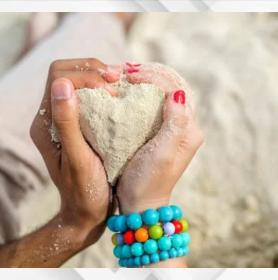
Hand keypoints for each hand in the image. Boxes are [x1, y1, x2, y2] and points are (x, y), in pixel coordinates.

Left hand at [30, 58, 121, 244]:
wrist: (85, 211)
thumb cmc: (84, 191)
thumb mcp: (77, 159)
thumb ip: (67, 123)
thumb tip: (62, 84)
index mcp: (45, 124)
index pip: (58, 77)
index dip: (85, 74)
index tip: (110, 89)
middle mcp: (49, 117)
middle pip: (64, 72)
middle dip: (92, 69)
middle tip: (117, 80)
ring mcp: (62, 119)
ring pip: (75, 79)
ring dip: (97, 76)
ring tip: (119, 84)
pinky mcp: (75, 123)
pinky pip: (84, 93)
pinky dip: (101, 87)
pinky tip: (116, 94)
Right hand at [117, 63, 204, 213]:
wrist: (140, 203)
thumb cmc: (148, 181)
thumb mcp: (163, 153)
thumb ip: (174, 124)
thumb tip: (177, 93)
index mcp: (189, 130)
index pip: (177, 91)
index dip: (155, 78)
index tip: (132, 75)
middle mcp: (184, 127)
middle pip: (173, 89)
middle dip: (152, 75)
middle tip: (128, 71)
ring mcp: (172, 130)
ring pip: (163, 95)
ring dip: (147, 82)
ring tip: (127, 76)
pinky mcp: (159, 133)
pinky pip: (154, 106)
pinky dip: (142, 94)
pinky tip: (129, 90)